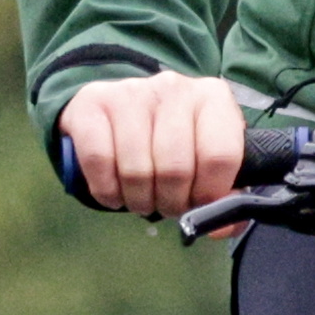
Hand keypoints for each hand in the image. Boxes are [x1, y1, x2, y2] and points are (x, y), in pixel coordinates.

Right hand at [56, 70, 254, 214]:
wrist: (115, 110)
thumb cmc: (169, 141)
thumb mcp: (204, 159)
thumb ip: (223, 196)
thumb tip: (221, 227)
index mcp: (212, 98)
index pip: (220, 156)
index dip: (209, 194)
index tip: (198, 203)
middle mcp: (173, 87)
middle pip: (175, 169)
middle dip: (170, 202)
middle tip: (166, 204)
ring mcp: (130, 92)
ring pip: (137, 170)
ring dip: (139, 200)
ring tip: (141, 198)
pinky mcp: (92, 102)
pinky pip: (99, 161)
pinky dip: (106, 191)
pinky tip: (113, 192)